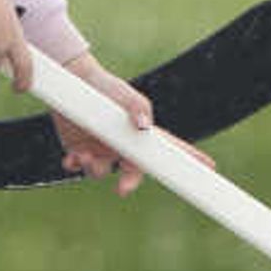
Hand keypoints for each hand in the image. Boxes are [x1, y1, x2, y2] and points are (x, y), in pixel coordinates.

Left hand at [40, 48, 164, 196]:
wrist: (74, 80)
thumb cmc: (106, 87)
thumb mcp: (126, 95)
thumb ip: (138, 108)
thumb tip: (144, 126)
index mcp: (136, 136)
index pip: (160, 153)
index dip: (178, 164)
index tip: (198, 170)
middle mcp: (119, 147)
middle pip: (131, 174)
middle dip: (128, 183)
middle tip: (123, 189)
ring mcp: (99, 150)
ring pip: (100, 171)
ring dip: (94, 168)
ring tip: (84, 155)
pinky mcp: (78, 149)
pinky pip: (77, 165)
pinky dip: (74, 164)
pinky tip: (71, 159)